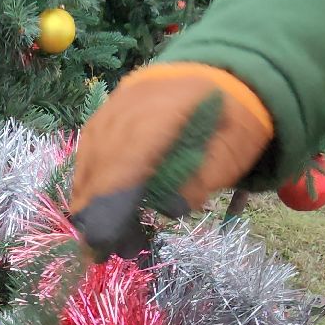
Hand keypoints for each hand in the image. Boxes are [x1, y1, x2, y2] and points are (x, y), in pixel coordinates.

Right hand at [70, 63, 274, 260]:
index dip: (112, 199)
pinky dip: (89, 175)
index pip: (130, 155)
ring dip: (88, 195)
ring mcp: (121, 98)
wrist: (231, 73)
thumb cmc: (236, 120)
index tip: (105, 239)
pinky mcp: (112, 104)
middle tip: (98, 251)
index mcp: (174, 105)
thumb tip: (167, 208)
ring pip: (91, 149)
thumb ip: (201, 181)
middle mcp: (138, 98)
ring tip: (96, 234)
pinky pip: (90, 142)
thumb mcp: (234, 155)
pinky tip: (92, 203)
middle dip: (95, 206)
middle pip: (103, 155)